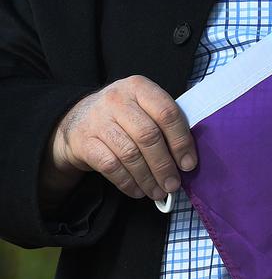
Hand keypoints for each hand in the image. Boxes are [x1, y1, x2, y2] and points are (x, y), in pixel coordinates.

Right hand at [46, 75, 195, 201]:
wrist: (76, 120)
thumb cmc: (120, 115)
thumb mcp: (141, 106)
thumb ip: (162, 123)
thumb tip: (186, 158)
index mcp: (139, 87)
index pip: (166, 113)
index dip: (181, 141)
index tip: (188, 164)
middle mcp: (118, 99)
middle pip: (148, 135)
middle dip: (164, 165)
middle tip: (173, 184)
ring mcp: (98, 120)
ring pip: (130, 153)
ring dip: (148, 178)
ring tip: (158, 191)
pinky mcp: (84, 141)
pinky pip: (111, 166)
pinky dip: (128, 182)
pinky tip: (138, 190)